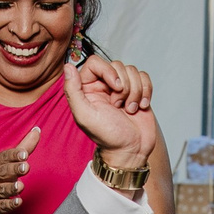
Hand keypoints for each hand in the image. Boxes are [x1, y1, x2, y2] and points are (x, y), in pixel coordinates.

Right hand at [0, 127, 38, 213]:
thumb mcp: (6, 163)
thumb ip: (23, 148)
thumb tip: (37, 130)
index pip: (4, 157)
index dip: (14, 156)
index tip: (24, 154)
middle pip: (2, 172)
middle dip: (13, 169)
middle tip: (25, 167)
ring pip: (1, 190)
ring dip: (11, 188)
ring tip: (20, 186)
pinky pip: (1, 206)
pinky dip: (9, 204)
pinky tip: (18, 202)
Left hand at [64, 58, 157, 174]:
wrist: (131, 151)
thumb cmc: (107, 137)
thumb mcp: (85, 115)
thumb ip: (72, 91)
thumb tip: (68, 66)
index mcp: (87, 88)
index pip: (95, 62)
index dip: (108, 70)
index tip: (115, 87)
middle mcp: (103, 85)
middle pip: (117, 65)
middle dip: (124, 85)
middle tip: (119, 106)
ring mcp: (122, 88)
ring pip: (132, 70)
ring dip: (135, 91)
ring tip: (130, 110)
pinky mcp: (137, 91)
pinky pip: (144, 77)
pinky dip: (146, 91)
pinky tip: (141, 106)